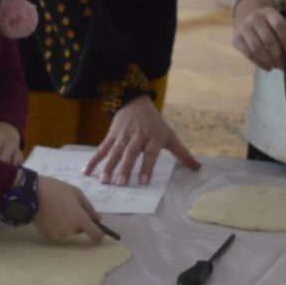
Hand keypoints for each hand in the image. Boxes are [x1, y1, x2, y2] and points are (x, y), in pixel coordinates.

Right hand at [32, 175, 107, 241]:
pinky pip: (57, 233)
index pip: (96, 235)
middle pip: (80, 230)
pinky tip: (49, 216)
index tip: (96, 229)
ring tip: (57, 210)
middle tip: (68, 208)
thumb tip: (98, 220)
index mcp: (80, 219)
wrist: (32, 193)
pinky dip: (56, 226)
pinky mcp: (47, 236)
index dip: (98, 233)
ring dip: (66, 224)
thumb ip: (89, 208)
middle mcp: (70, 230)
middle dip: (78, 222)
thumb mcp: (77, 193)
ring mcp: (58, 234)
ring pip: (68, 231)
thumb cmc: (56, 189)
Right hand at [84, 95, 203, 185]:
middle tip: (121, 184)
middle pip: (131, 153)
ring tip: (103, 180)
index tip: (144, 182)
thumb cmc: (155, 123)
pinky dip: (94, 159)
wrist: (135, 100)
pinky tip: (87, 171)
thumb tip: (198, 168)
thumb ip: (182, 153)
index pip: (151, 153)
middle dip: (125, 168)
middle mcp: (138, 136)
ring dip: (108, 166)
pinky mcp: (111, 134)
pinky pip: (102, 147)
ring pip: (115, 151)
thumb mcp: (170, 136)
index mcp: (154, 138)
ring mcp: (123, 134)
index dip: (147, 167)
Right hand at [230, 0, 285, 71]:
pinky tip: (267, 67)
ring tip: (274, 66)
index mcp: (269, 12)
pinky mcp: (236, 38)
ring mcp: (244, 28)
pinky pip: (248, 54)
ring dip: (267, 60)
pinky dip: (259, 63)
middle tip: (281, 63)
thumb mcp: (281, 26)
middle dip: (276, 54)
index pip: (278, 25)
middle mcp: (255, 18)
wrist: (249, 20)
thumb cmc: (270, 26)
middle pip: (267, 38)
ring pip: (256, 47)